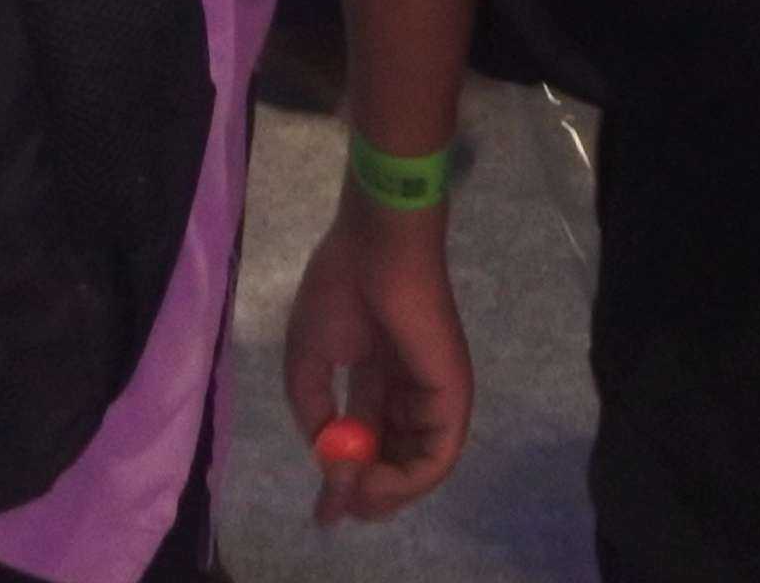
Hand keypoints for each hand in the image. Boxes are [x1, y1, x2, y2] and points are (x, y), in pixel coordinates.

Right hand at [279, 195, 470, 522]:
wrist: (375, 248)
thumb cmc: (340, 289)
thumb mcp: (307, 359)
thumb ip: (313, 409)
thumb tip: (326, 456)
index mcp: (378, 376)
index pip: (368, 439)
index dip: (344, 476)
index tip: (322, 509)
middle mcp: (411, 392)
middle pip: (396, 459)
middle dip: (366, 493)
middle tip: (337, 511)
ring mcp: (435, 396)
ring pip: (418, 466)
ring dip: (385, 493)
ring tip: (352, 498)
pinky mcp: (452, 397)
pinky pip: (436, 456)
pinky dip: (407, 481)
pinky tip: (373, 484)